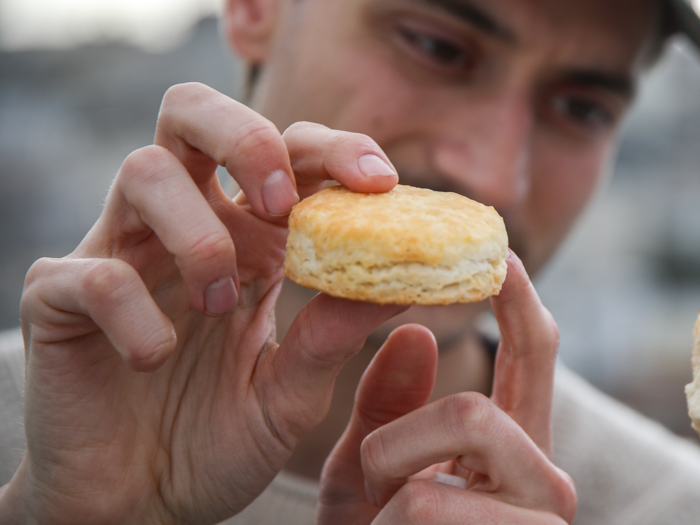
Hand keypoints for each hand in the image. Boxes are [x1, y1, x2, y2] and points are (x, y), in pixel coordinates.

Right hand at [1, 83, 403, 524]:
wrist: (137, 505)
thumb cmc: (214, 441)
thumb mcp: (288, 395)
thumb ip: (330, 339)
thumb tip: (396, 284)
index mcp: (242, 241)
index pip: (283, 154)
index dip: (331, 149)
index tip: (378, 181)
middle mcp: (180, 229)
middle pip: (194, 115)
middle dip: (246, 137)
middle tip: (280, 202)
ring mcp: (117, 255)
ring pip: (143, 171)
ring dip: (197, 236)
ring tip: (220, 306)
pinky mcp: (61, 298)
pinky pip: (92, 270)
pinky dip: (133, 310)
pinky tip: (154, 356)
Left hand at [317, 252, 576, 523]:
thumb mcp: (371, 463)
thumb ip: (391, 403)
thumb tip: (418, 333)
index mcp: (514, 444)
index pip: (532, 354)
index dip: (519, 301)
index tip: (499, 255)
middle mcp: (544, 474)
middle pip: (476, 403)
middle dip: (400, 437)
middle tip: (376, 481)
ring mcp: (542, 516)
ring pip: (459, 429)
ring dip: (388, 477)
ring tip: (382, 519)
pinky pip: (424, 502)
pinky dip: (386, 522)